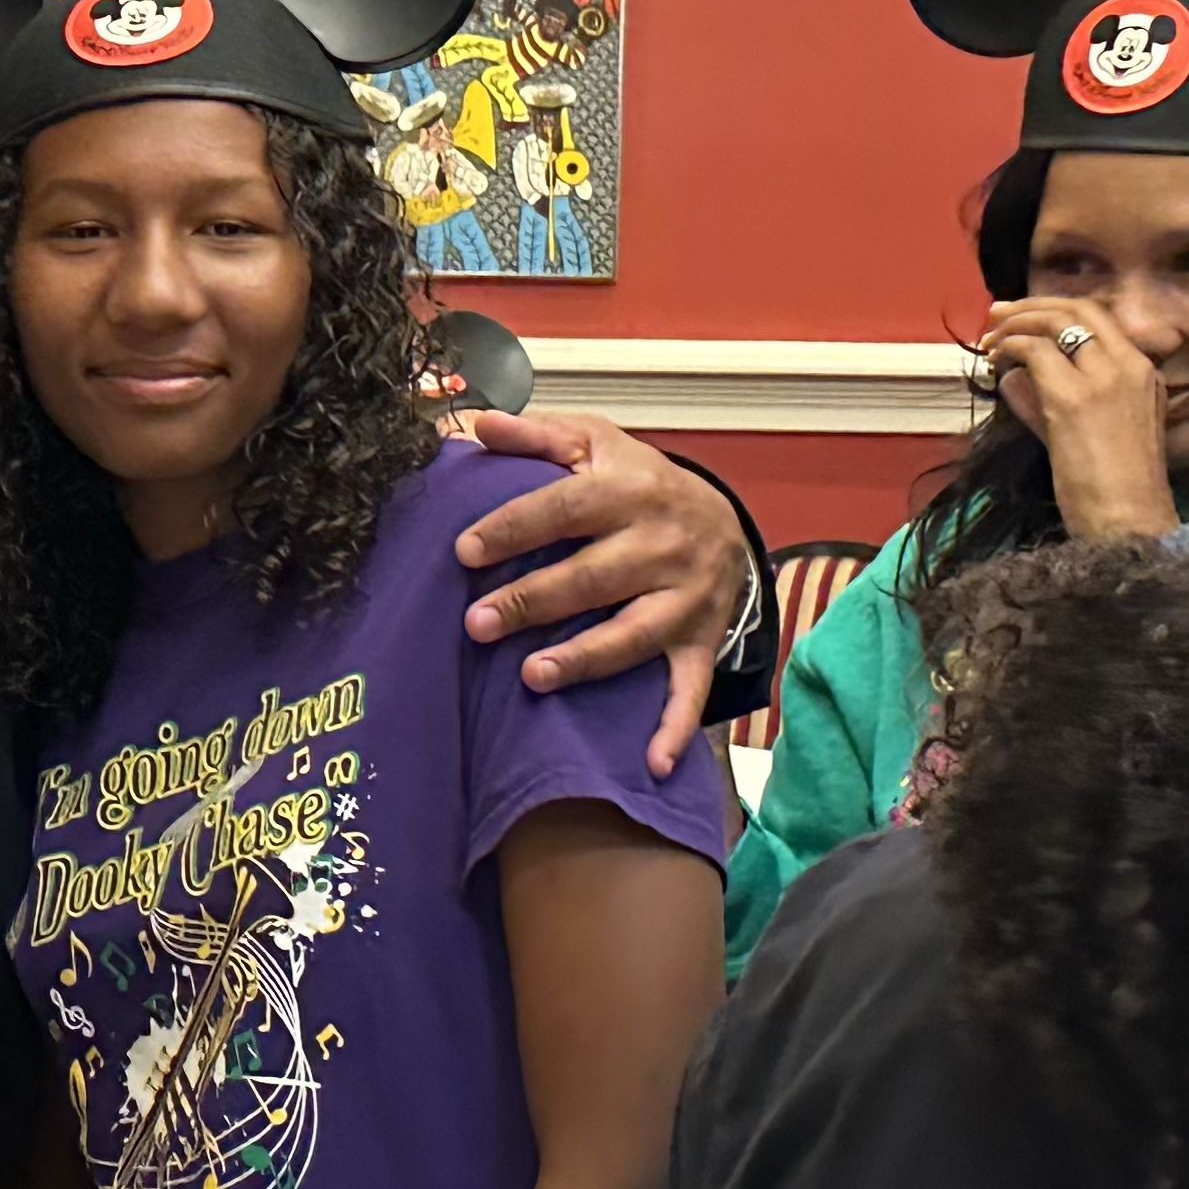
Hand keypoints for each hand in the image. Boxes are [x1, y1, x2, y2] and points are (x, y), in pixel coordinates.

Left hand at [453, 411, 749, 775]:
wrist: (724, 520)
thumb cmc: (638, 482)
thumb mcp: (596, 443)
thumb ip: (538, 436)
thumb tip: (477, 424)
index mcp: (631, 490)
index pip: (564, 510)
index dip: (514, 529)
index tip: (464, 551)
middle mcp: (663, 546)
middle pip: (592, 578)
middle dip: (533, 601)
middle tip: (475, 623)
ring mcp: (685, 599)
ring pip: (633, 635)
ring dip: (584, 659)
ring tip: (531, 677)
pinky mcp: (700, 642)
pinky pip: (690, 689)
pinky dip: (675, 729)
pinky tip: (652, 764)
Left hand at [982, 298, 1178, 540]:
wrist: (1129, 521)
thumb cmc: (1115, 489)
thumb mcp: (1092, 432)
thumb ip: (1053, 399)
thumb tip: (1014, 375)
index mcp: (1144, 372)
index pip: (1102, 318)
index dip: (1058, 309)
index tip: (1027, 316)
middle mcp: (1129, 365)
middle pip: (1079, 309)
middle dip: (1033, 305)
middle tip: (997, 314)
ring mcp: (1103, 378)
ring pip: (1054, 323)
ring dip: (1014, 325)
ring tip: (990, 339)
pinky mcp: (1072, 397)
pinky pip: (1033, 352)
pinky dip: (1008, 349)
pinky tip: (995, 362)